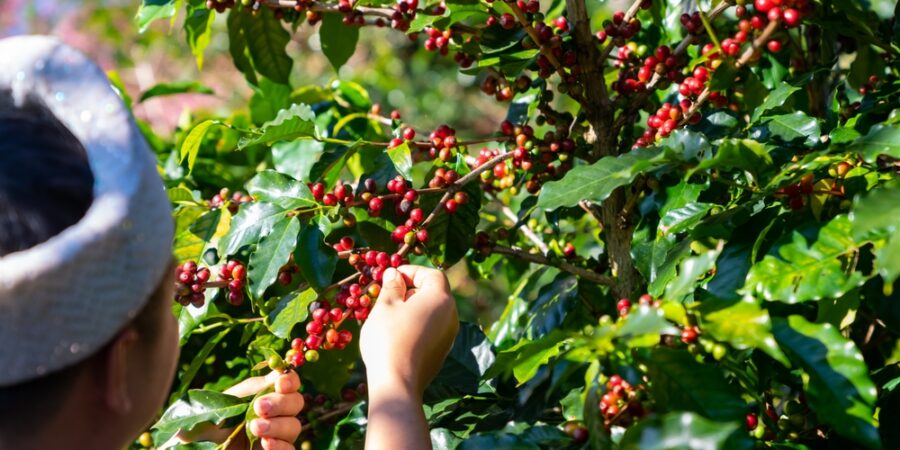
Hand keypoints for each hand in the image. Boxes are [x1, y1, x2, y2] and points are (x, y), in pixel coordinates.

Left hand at [178, 370, 303, 449]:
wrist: (197, 449)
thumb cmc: (207, 424)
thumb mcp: (225, 402)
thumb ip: (252, 388)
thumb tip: (278, 372)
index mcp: (264, 394)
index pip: (289, 382)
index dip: (290, 380)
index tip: (280, 383)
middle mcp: (275, 413)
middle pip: (296, 403)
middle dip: (281, 403)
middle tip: (260, 407)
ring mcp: (277, 435)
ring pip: (294, 426)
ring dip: (278, 425)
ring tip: (255, 428)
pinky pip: (289, 449)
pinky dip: (280, 446)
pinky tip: (265, 444)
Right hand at [360, 265, 458, 396]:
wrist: (397, 383)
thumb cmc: (389, 339)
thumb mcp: (385, 306)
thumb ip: (392, 286)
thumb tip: (394, 274)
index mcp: (440, 299)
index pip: (432, 274)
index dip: (412, 272)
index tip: (392, 277)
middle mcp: (451, 316)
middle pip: (434, 293)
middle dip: (412, 290)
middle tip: (388, 295)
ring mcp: (449, 336)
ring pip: (432, 312)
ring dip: (413, 308)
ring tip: (390, 315)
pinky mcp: (442, 352)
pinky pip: (431, 329)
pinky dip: (417, 325)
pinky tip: (397, 333)